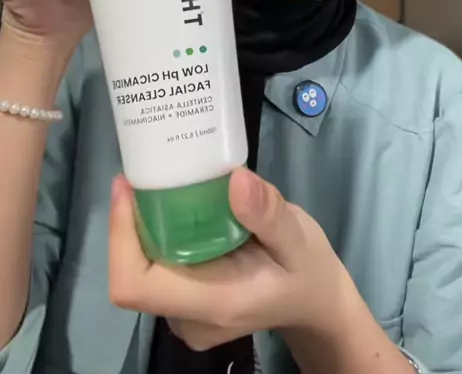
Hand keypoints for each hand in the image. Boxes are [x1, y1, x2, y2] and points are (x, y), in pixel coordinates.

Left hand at [109, 168, 349, 351]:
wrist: (315, 304)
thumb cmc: (307, 271)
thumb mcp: (299, 238)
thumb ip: (268, 213)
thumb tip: (236, 178)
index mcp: (212, 303)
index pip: (135, 285)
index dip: (120, 237)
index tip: (129, 187)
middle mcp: (188, 318)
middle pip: (133, 271)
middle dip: (133, 219)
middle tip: (150, 169)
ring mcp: (184, 316)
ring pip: (143, 267)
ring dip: (146, 224)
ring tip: (163, 179)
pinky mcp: (186, 304)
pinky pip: (157, 267)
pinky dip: (160, 234)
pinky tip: (178, 205)